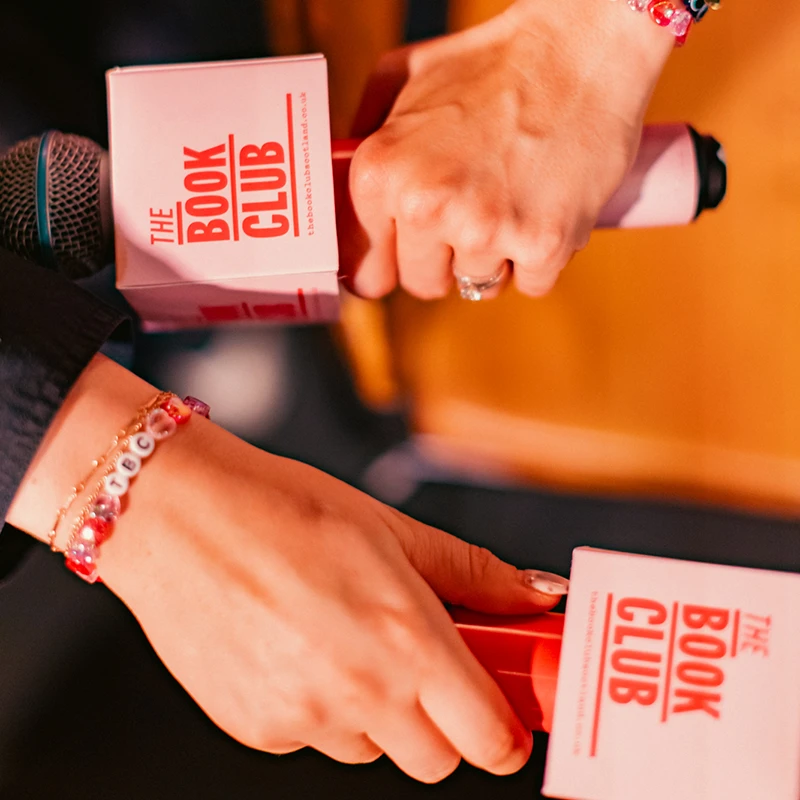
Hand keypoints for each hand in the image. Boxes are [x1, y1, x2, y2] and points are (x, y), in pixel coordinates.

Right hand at [100, 414, 563, 781]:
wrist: (181, 513)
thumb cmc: (283, 508)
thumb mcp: (393, 529)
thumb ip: (474, 573)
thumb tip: (535, 593)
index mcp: (406, 639)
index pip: (488, 738)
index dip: (503, 730)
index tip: (500, 710)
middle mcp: (359, 691)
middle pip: (436, 760)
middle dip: (441, 721)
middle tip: (418, 661)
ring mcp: (303, 718)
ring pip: (370, 748)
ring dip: (373, 710)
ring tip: (341, 638)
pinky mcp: (255, 728)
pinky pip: (311, 737)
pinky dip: (316, 706)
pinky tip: (293, 646)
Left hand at [340, 0, 672, 300]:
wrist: (582, 47)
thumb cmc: (491, 64)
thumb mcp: (401, 80)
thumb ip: (361, 143)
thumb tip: (339, 204)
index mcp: (382, 174)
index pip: (367, 273)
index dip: (390, 264)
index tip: (405, 258)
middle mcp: (427, 206)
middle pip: (424, 284)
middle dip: (443, 259)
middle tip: (469, 211)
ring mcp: (487, 229)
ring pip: (478, 286)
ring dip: (494, 256)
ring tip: (510, 199)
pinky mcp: (544, 242)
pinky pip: (530, 284)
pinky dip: (539, 257)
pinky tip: (543, 209)